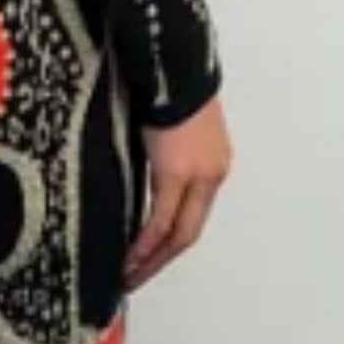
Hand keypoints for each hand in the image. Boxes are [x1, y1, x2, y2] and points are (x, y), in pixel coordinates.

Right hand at [124, 88, 231, 290]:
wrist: (174, 65)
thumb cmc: (169, 87)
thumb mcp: (171, 128)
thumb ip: (165, 157)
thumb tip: (144, 177)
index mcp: (213, 164)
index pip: (193, 215)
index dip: (172, 242)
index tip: (151, 258)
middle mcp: (212, 175)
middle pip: (189, 232)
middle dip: (161, 260)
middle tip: (137, 278)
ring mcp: (197, 176)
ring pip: (177, 233)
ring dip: (152, 259)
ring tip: (130, 276)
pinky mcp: (176, 173)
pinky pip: (160, 220)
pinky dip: (145, 244)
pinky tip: (130, 259)